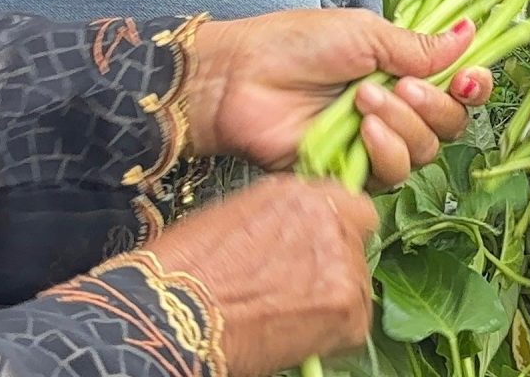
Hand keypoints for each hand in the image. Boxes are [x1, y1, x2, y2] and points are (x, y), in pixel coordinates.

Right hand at [143, 179, 379, 374]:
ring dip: (333, 300)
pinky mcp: (346, 305)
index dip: (336, 229)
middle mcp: (327, 218)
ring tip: (287, 317)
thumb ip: (279, 220)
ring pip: (358, 283)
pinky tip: (292, 336)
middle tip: (299, 290)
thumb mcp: (233, 218)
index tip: (319, 250)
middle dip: (335, 265)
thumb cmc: (184, 274)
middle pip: (356, 241)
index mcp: (297, 193)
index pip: (348, 205)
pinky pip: (355, 323)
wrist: (172, 315)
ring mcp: (342, 260)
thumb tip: (295, 237)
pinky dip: (331, 335)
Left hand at [180, 11, 487, 174]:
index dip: (472, 86)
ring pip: (425, 152)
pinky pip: (393, 176)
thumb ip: (418, 46)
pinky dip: (386, 152)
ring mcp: (375, 143)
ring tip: (364, 102)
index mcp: (402, 69)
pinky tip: (363, 132)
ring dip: (404, 125)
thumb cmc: (294, 46)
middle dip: (433, 106)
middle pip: (449, 124)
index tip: (468, 78)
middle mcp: (396, 109)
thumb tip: (468, 34)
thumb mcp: (364, 34)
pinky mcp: (353, 173)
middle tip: (400, 86)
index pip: (456, 86)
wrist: (240, 80)